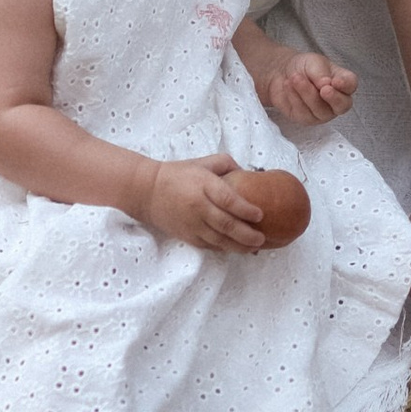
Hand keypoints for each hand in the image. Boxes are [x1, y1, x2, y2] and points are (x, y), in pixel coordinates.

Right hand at [142, 153, 272, 252]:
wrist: (147, 191)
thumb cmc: (178, 174)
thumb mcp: (202, 162)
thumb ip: (226, 164)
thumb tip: (247, 173)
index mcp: (203, 185)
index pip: (227, 199)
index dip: (245, 209)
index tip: (260, 214)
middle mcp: (198, 206)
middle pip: (226, 224)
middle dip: (247, 234)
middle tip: (262, 239)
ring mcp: (192, 224)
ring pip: (219, 240)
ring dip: (239, 246)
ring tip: (254, 248)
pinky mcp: (187, 236)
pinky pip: (209, 245)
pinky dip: (224, 248)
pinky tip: (236, 249)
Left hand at [250, 47, 357, 131]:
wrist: (282, 73)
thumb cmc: (304, 67)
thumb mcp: (313, 63)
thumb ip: (321, 73)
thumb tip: (326, 84)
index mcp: (342, 83)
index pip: (351, 85)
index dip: (346, 85)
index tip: (336, 81)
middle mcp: (336, 101)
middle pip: (343, 106)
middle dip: (334, 98)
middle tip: (323, 89)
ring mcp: (323, 112)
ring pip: (320, 110)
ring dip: (307, 93)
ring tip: (295, 78)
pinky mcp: (306, 119)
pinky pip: (303, 113)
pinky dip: (294, 97)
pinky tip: (288, 85)